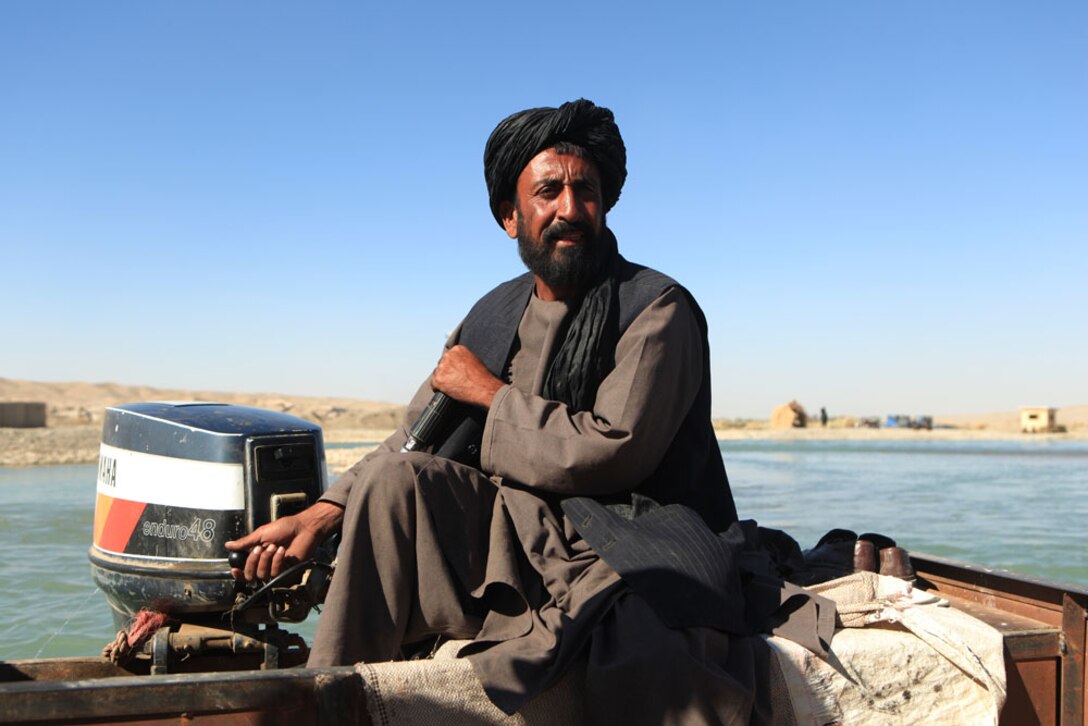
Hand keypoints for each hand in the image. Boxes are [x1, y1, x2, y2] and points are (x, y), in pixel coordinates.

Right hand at [224, 501, 343, 581]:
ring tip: (274, 546)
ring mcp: (276, 570)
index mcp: (257, 556)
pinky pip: (275, 574)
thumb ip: (245, 542)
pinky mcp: (287, 573)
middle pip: (250, 576)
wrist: (303, 528)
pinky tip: (282, 551)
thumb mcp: (261, 533)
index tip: (234, 569)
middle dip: (253, 561)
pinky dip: (277, 561)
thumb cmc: (285, 528)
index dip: (238, 573)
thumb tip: (228, 545)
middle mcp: (265, 565)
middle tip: (260, 548)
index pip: (244, 571)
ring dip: (266, 559)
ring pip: (261, 575)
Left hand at [432, 344, 503, 408]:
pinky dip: (439, 389)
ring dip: (442, 381)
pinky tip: (448, 391)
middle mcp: (448, 356)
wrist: (484, 389)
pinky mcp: (438, 379)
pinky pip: (434, 385)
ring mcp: (442, 367)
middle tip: (455, 381)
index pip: (448, 357)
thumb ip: (463, 359)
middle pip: (441, 365)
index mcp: (457, 349)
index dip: (451, 367)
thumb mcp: (474, 360)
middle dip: (446, 372)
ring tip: (454, 387)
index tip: (455, 373)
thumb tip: (457, 364)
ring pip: (437, 374)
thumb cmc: (482, 377)